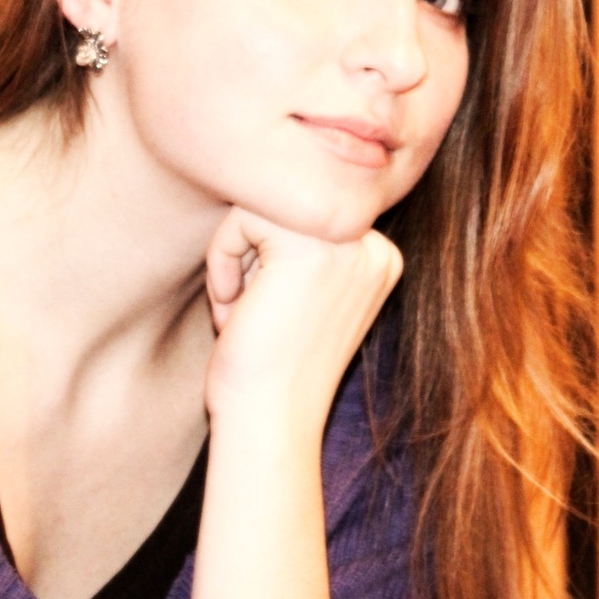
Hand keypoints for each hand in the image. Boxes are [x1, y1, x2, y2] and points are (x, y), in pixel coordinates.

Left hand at [202, 207, 402, 436]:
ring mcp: (345, 243)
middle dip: (250, 257)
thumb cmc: (270, 368)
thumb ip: (296, 243)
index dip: (265, 259)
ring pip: (259, 205)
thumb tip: (260, 175)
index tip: (265, 311)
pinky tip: (233, 311)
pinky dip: (221, 261)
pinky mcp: (304, 245)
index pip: (299, 213)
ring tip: (241, 313)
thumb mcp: (296, 293)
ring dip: (235, 260)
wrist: (267, 423)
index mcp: (376, 257)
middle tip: (247, 312)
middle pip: (281, 204)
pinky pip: (239, 217)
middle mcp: (373, 246)